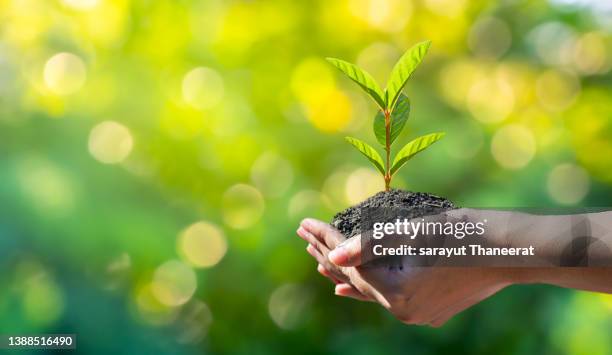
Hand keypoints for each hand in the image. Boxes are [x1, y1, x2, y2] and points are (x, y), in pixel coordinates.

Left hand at [297, 217, 515, 326]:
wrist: (513, 251)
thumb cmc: (465, 234)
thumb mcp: (414, 232)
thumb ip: (369, 244)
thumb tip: (333, 257)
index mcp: (397, 293)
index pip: (349, 262)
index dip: (325, 239)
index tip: (304, 223)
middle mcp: (404, 310)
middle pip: (355, 278)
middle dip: (328, 254)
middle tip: (304, 235)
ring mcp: (417, 313)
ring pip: (369, 289)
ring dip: (345, 272)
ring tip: (317, 262)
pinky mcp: (429, 309)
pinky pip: (386, 297)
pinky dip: (365, 287)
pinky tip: (346, 290)